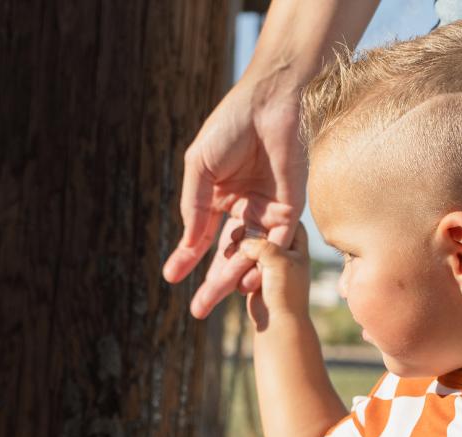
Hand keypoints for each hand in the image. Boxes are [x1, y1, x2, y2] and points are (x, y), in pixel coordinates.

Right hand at [161, 79, 305, 318]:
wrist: (271, 100)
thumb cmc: (232, 124)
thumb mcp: (200, 167)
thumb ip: (194, 207)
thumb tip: (188, 245)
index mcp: (221, 197)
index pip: (202, 236)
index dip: (186, 257)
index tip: (171, 278)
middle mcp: (245, 209)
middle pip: (227, 255)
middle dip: (212, 282)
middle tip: (197, 310)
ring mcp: (268, 212)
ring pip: (250, 256)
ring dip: (235, 279)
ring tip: (218, 299)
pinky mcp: (289, 211)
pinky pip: (275, 246)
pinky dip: (261, 264)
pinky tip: (246, 279)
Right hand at [238, 224, 312, 331]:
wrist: (278, 323)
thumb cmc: (285, 293)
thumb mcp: (278, 262)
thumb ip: (262, 245)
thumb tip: (242, 241)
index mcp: (297, 244)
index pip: (284, 217)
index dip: (269, 214)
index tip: (254, 214)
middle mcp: (285, 251)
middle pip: (263, 230)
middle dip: (248, 231)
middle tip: (236, 234)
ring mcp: (270, 263)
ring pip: (250, 245)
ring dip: (238, 245)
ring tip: (229, 248)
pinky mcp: (255, 273)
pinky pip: (241, 260)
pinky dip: (233, 259)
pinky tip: (225, 256)